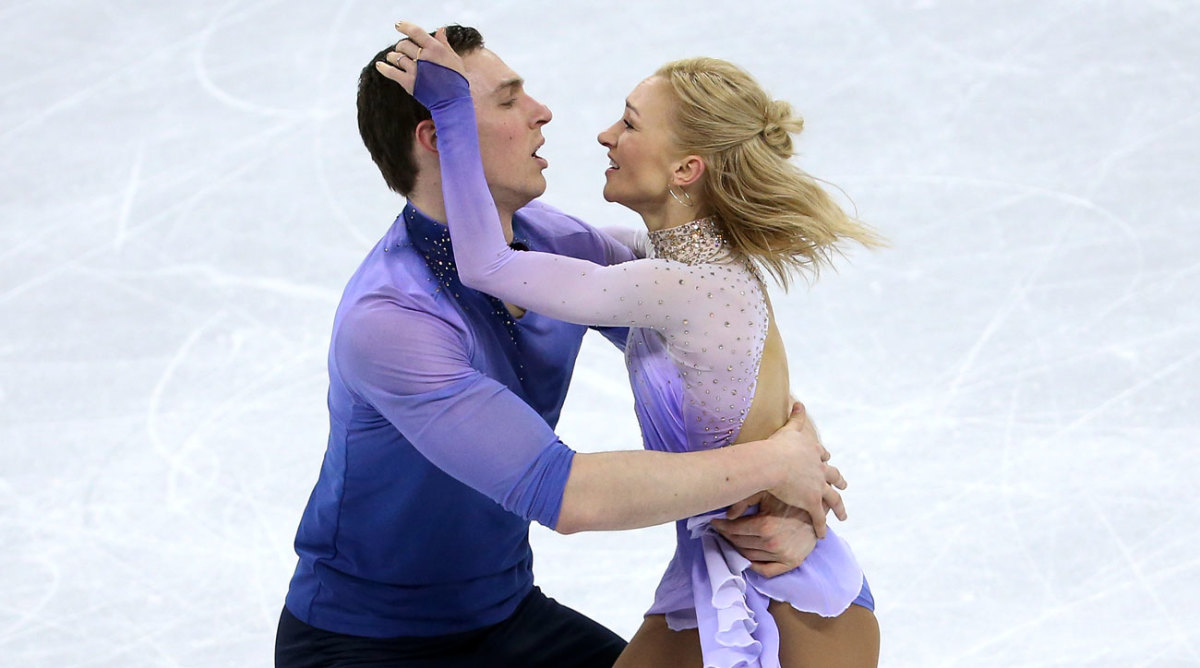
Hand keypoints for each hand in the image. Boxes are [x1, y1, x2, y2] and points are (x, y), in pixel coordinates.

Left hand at [374, 21, 464, 93]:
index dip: (405, 26)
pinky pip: (391, 72)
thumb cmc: (456, 80)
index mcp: (436, 49)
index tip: (398, 25)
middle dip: (401, 46)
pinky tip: (379, 65)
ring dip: (393, 56)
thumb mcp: (454, 59)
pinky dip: (383, 68)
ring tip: (392, 58)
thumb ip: (444, 44)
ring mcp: (416, 70)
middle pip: (404, 44)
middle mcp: (424, 57)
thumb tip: (440, 29)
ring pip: (396, 57)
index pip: (416, 32)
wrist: (453, 102)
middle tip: (401, 50)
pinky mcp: (409, 83)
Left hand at [710, 492, 816, 576]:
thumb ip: (745, 502)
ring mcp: (782, 555)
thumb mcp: (766, 494)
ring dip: (737, 549)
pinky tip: (746, 558)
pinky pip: (767, 571)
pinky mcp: (792, 562)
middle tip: (721, 530)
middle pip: (739, 543)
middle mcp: (772, 544)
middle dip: (727, 536)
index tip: (714, 522)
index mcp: (765, 526)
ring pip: (749, 556)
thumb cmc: (790, 498)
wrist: (818, 508)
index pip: (734, 530)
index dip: (721, 526)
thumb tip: (726, 514)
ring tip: (731, 541)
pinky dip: (754, 566)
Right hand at [764, 402, 847, 538]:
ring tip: (843, 516)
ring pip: (832, 499)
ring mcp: (817, 487)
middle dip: (838, 481)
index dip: (824, 458)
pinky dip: (821, 526)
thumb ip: (795, 417)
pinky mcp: (812, 502)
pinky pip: (818, 517)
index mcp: (813, 453)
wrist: (774, 464)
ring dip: (838, 508)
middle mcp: (819, 470)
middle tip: (844, 485)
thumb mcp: (789, 428)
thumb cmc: (777, 446)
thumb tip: (799, 401)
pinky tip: (823, 535)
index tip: (827, 459)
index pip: (821, 456)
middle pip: (833, 476)